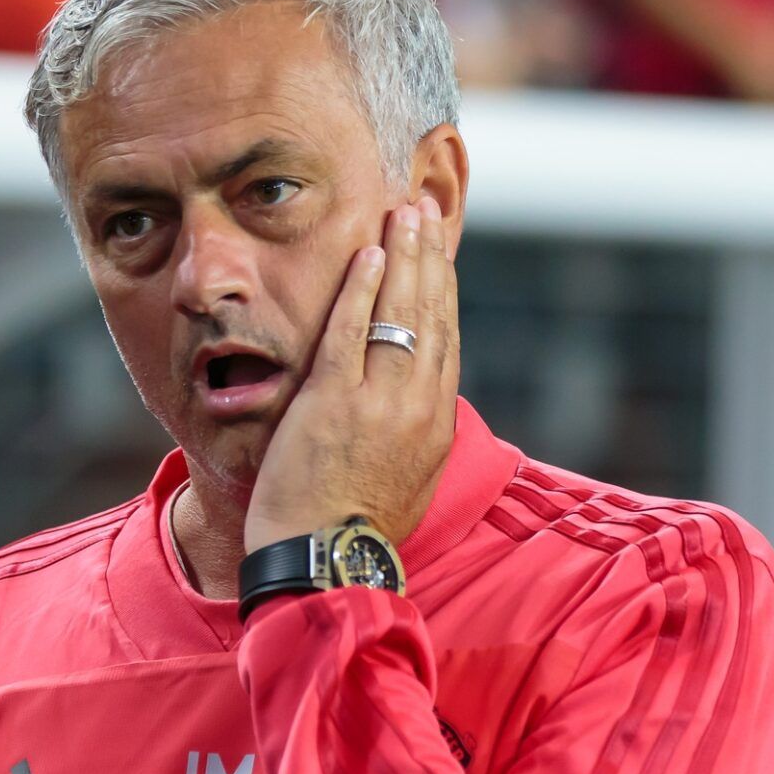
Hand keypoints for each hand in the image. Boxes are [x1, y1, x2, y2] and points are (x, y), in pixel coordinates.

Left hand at [245, 196, 461, 552]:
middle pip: (430, 314)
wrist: (327, 564)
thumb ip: (412, 436)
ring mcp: (378, 402)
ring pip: (398, 314)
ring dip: (401, 257)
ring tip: (402, 214)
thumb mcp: (406, 482)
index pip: (445, 340)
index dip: (442, 290)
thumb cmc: (354, 531)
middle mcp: (417, 406)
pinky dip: (360, 290)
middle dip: (428, 257)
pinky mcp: (333, 403)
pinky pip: (350, 333)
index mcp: (436, 424)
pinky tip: (366, 253)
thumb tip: (418, 408)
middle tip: (424, 210)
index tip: (439, 254)